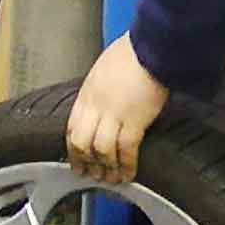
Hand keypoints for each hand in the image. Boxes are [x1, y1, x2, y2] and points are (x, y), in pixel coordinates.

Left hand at [67, 32, 169, 183]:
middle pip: (82, 143)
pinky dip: (127, 165)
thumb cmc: (135, 52)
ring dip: (107, 168)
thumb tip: (103, 104)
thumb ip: (100, 89)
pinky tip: (129, 173)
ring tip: (113, 178)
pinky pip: (126, 150)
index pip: (72, 128)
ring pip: (101, 150)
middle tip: (91, 174)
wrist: (153, 46)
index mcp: (88, 93)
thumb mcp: (105, 70)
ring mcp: (114, 114)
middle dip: (86, 162)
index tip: (77, 161)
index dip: (73, 149)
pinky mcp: (135, 120)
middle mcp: (96, 105)